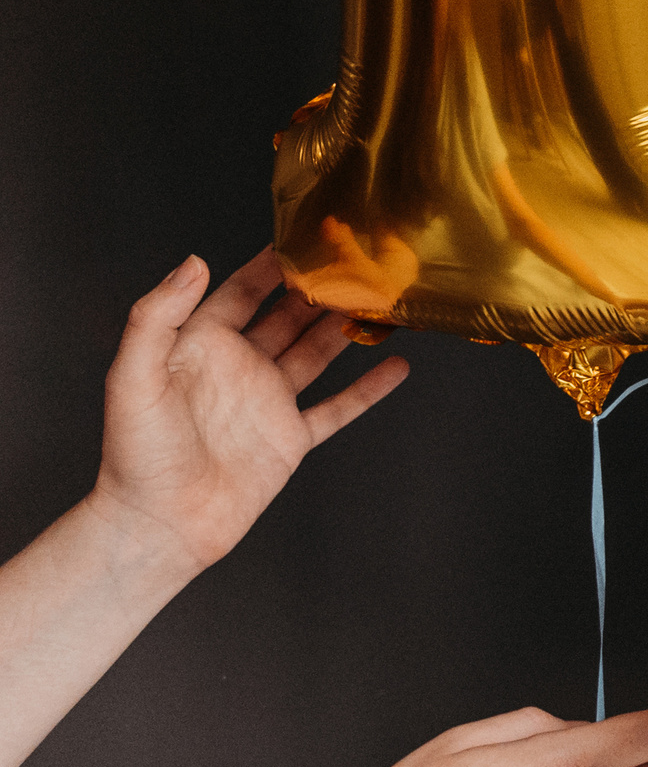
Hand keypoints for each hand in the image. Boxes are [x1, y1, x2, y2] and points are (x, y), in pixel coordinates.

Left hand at [89, 250, 408, 578]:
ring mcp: (268, 402)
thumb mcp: (133, 378)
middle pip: (288, 317)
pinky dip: (368, 389)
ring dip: (346, 328)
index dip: (271, 266)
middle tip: (356, 262)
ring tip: (381, 301)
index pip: (241, 293)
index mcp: (200, 348)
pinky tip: (395, 367)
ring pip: (317, 353)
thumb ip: (156, 318)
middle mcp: (239, 368)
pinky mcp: (290, 438)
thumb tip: (194, 263)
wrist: (160, 526)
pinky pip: (337, 407)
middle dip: (320, 289)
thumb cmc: (136, 456)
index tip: (305, 240)